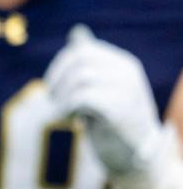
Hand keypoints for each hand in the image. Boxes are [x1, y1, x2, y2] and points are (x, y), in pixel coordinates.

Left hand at [46, 25, 167, 178]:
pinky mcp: (120, 109)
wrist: (135, 157)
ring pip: (80, 77)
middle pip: (78, 60)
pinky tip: (71, 121)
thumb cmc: (114, 122)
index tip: (53, 87)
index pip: (82, 50)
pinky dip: (68, 108)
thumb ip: (91, 63)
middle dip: (57, 79)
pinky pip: (83, 97)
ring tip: (64, 114)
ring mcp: (126, 90)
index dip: (59, 67)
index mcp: (123, 64)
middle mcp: (127, 72)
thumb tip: (77, 32)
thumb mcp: (102, 88)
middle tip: (54, 100)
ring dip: (62, 97)